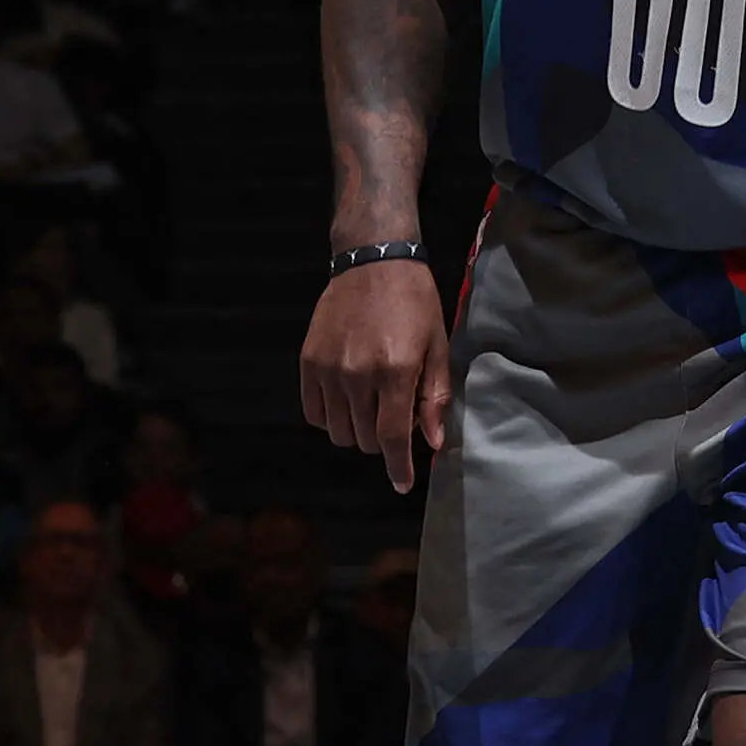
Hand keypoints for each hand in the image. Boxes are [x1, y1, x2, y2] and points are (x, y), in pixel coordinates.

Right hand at [302, 258, 452, 491]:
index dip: (398, 466)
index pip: (392, 437)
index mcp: (395, 371)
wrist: (373, 261)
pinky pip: (314, 412)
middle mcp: (358, 374)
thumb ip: (434, 398)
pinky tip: (346, 400)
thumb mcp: (437, 347)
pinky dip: (331, 417)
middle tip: (394, 414)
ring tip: (371, 406)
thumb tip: (433, 443)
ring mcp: (328, 368)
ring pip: (338, 431)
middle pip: (365, 438)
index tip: (402, 484)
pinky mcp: (308, 361)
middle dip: (382, 440)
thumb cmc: (414, 303)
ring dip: (357, 430)